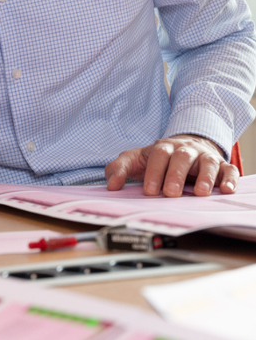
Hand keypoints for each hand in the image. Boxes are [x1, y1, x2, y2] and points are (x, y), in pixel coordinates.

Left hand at [105, 134, 237, 196]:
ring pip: (208, 162)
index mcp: (163, 147)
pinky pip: (229, 170)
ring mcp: (204, 157)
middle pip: (182, 157)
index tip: (150, 191)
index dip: (154, 172)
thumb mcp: (136, 160)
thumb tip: (111, 186)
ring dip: (205, 177)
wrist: (187, 146)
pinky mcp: (222, 166)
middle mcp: (185, 150)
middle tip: (171, 193)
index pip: (158, 156)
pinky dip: (229, 179)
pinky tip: (226, 190)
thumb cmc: (158, 158)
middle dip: (176, 175)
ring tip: (201, 193)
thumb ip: (119, 169)